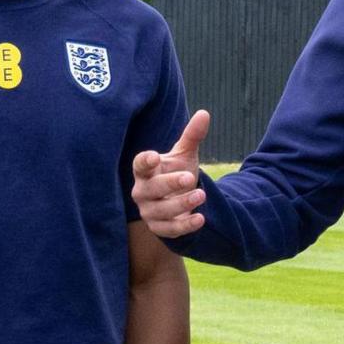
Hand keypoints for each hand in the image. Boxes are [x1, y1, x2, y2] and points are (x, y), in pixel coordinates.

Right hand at [129, 110, 211, 237]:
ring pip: (161, 211)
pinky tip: (201, 218)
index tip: (154, 156)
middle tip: (189, 177)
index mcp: (146, 171)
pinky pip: (169, 230)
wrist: (176, 200)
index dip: (145, 161)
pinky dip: (185, 226)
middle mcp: (142, 191)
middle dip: (170, 184)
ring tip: (202, 195)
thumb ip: (192, 136)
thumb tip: (204, 114)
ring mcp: (149, 211)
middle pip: (151, 189)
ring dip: (181, 203)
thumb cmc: (175, 172)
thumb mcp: (184, 155)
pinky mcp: (159, 228)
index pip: (140, 165)